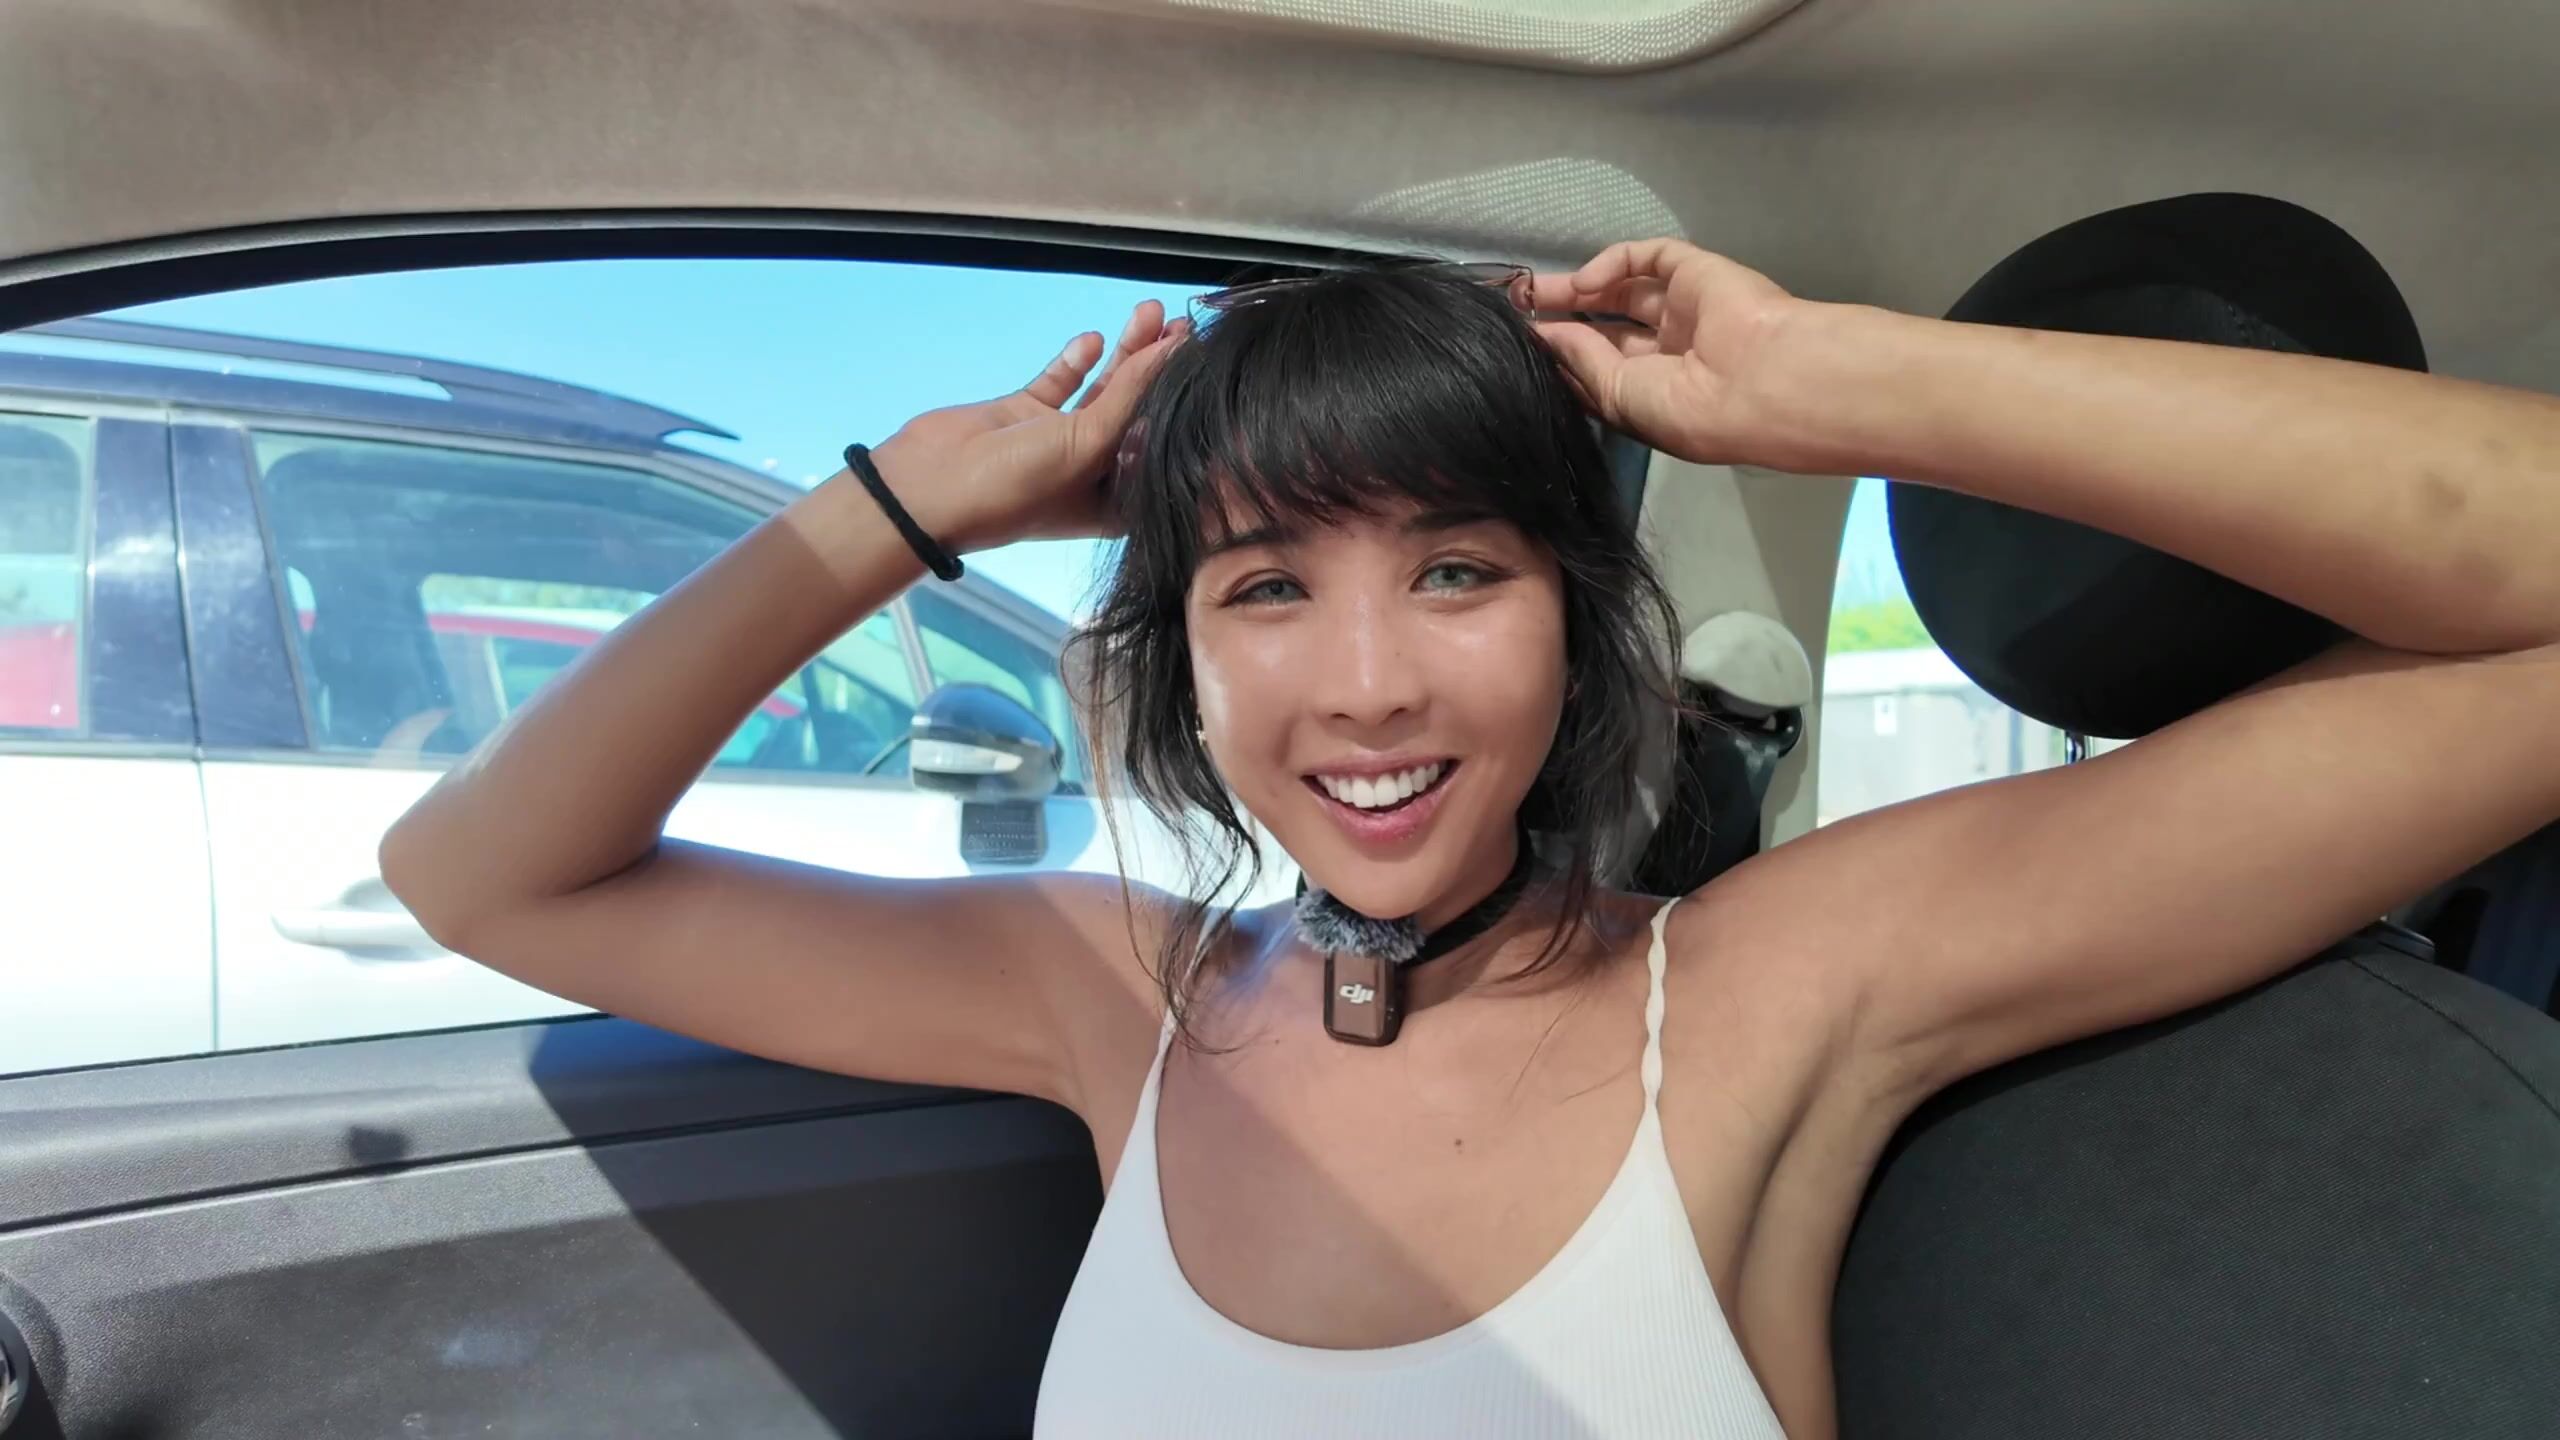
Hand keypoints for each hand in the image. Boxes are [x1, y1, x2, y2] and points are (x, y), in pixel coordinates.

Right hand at [869, 301, 1185, 552]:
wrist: (930, 488)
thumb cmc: (1017, 487)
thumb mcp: (1087, 444)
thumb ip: (1129, 394)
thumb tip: (1171, 348)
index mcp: (1118, 500)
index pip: (1165, 446)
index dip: (1186, 406)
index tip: (1207, 362)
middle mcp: (1095, 472)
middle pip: (1140, 409)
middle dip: (1159, 366)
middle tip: (1185, 322)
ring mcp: (1059, 440)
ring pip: (1104, 389)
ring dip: (1124, 352)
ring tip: (1150, 312)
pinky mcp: (1027, 414)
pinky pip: (1061, 382)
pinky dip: (1077, 361)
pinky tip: (1093, 338)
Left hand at [1529, 239, 1804, 467]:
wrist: (1758, 383)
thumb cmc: (1687, 410)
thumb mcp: (1620, 397)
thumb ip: (1581, 361)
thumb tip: (1547, 335)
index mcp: (1657, 392)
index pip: (1601, 367)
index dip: (1562, 355)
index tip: (1518, 347)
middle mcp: (1671, 350)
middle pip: (1607, 326)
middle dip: (1564, 317)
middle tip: (1517, 308)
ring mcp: (1684, 308)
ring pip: (1622, 288)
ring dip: (1578, 288)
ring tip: (1530, 290)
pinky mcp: (1695, 271)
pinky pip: (1648, 259)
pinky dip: (1613, 263)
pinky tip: (1586, 282)